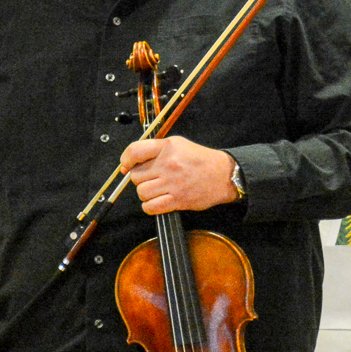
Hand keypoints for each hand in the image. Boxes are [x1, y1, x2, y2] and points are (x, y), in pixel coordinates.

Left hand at [120, 136, 239, 213]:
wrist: (224, 175)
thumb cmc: (200, 160)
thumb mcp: (179, 145)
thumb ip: (155, 150)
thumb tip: (129, 164)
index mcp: (168, 147)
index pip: (135, 151)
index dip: (126, 160)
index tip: (126, 166)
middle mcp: (169, 164)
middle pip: (136, 175)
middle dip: (141, 178)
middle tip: (153, 178)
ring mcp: (173, 183)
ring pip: (141, 192)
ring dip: (146, 193)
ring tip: (158, 190)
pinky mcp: (178, 199)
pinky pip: (150, 207)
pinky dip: (150, 206)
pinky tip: (158, 201)